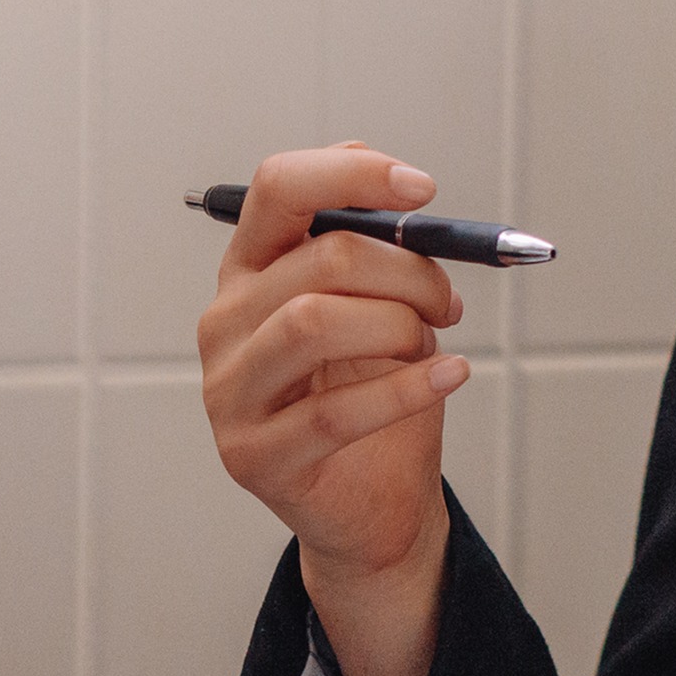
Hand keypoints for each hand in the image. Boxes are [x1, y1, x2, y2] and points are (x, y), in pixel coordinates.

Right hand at [192, 141, 477, 675]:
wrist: (371, 503)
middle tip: (450, 300)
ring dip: (399, 325)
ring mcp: (229, 391)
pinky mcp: (252, 455)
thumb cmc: (373, 391)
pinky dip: (409, 388)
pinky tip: (451, 376)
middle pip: (319, 260)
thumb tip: (386, 172)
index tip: (424, 188)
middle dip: (408, 270)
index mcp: (248, 269)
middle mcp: (223, 322)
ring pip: (315, 323)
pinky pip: (337, 411)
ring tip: (434, 343)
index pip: (278, 188)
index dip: (352, 174)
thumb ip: (370, 243)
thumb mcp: (375, 304)